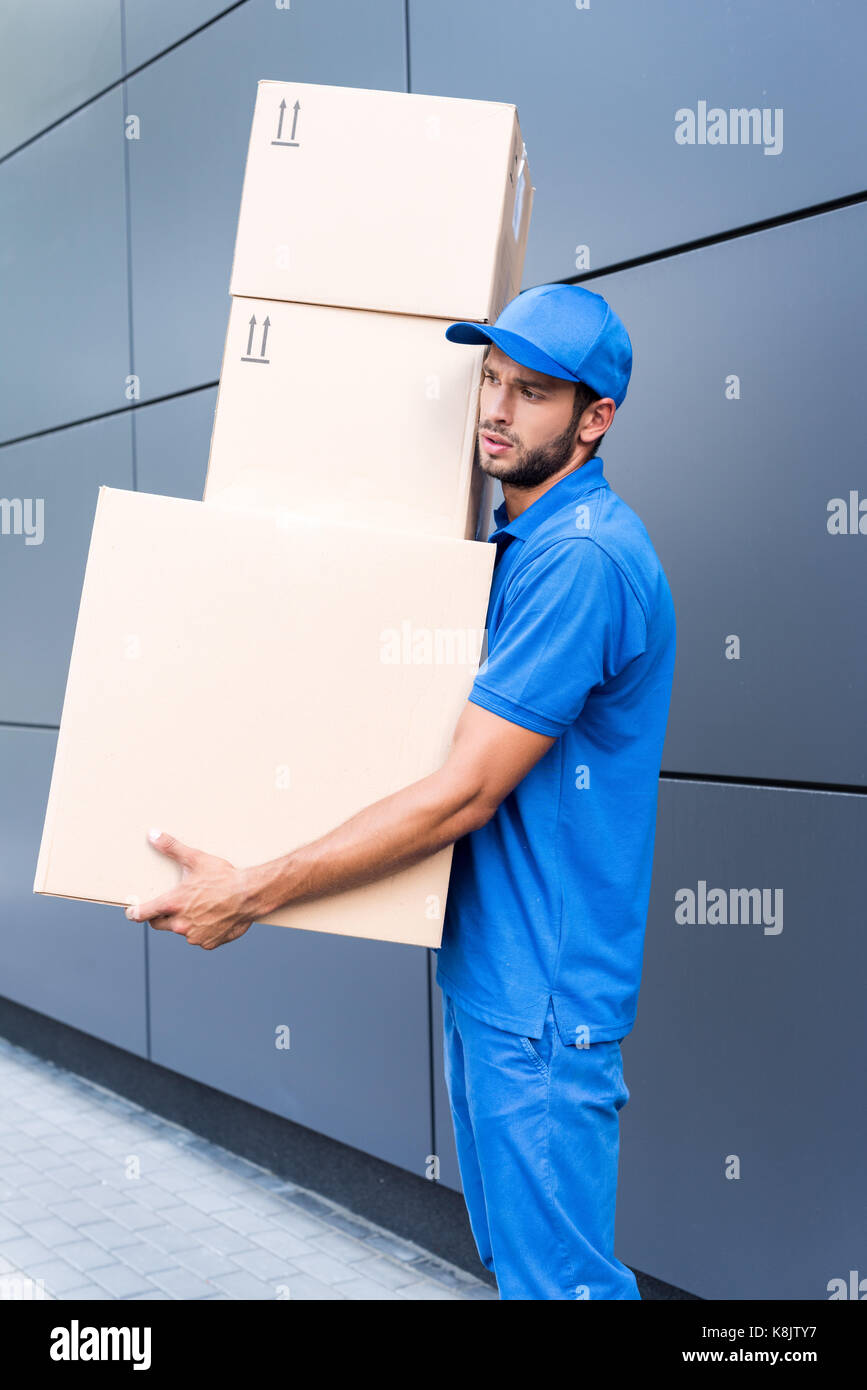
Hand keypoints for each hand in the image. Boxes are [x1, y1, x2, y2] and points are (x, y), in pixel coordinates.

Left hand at [125, 830, 253, 949]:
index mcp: (173, 904)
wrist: (250, 895)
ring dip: (184, 923)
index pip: (143, 914)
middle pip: (158, 925)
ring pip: (180, 931)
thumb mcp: (196, 859)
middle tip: (171, 906)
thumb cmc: (223, 877)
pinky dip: (202, 931)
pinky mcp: (208, 943)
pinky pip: (198, 938)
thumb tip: (152, 834)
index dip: (134, 913)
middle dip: (161, 916)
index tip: (132, 912)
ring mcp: (194, 936)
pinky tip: (213, 918)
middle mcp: (180, 923)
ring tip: (200, 908)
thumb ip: (171, 848)